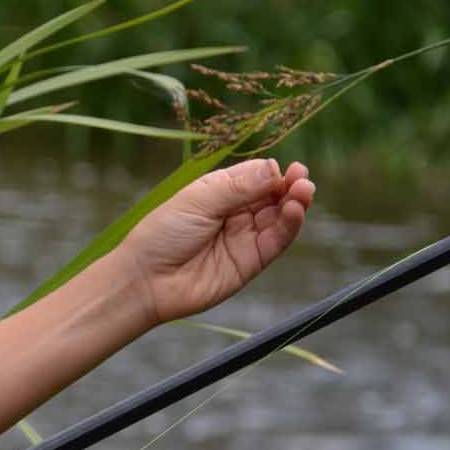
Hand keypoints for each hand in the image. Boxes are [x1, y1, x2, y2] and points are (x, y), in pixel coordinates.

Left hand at [119, 157, 314, 323]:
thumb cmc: (163, 235)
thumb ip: (238, 186)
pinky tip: (294, 211)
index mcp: (219, 191)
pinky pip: (277, 240)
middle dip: (290, 185)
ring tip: (303, 191)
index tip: (283, 169)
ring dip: (296, 202)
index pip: (257, 175)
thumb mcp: (199, 201)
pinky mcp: (252, 261)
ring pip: (280, 217)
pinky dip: (290, 225)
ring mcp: (245, 237)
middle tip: (301, 177)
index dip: (272, 172)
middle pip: (274, 195)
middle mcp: (236, 212)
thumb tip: (274, 168)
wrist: (147, 280)